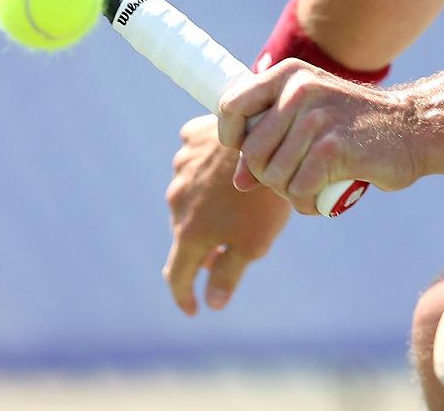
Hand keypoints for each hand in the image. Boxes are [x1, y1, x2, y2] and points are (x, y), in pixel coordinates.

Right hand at [163, 113, 291, 314]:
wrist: (266, 136)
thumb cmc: (264, 197)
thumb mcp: (253, 243)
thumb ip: (228, 274)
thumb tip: (212, 303)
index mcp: (190, 233)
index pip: (176, 275)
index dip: (183, 296)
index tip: (193, 308)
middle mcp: (177, 202)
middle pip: (185, 233)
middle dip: (201, 247)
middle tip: (224, 251)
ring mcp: (181, 168)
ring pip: (188, 195)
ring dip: (203, 206)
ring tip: (233, 202)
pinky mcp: (191, 140)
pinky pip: (193, 159)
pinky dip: (205, 168)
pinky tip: (226, 167)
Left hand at [217, 58, 421, 214]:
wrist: (412, 128)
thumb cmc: (356, 126)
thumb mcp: (311, 115)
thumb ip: (272, 140)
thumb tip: (238, 181)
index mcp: (288, 74)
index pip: (230, 105)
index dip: (232, 138)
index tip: (251, 156)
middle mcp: (299, 89)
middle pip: (253, 152)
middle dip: (269, 177)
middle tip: (297, 177)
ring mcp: (316, 117)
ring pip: (274, 176)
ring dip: (291, 193)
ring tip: (314, 186)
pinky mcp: (333, 147)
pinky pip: (298, 190)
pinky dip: (308, 203)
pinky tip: (323, 198)